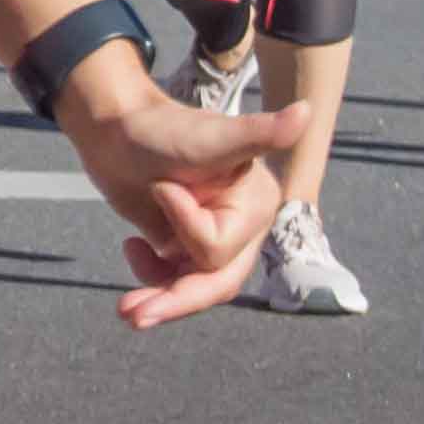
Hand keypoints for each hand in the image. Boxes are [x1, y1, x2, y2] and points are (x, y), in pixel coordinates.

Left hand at [49, 60, 300, 328]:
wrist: (116, 128)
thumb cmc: (161, 128)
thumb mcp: (210, 136)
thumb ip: (259, 133)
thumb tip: (307, 110)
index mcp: (257, 204)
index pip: (222, 247)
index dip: (185, 225)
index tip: (161, 186)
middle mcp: (242, 226)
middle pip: (216, 282)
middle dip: (175, 299)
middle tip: (130, 313)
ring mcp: (214, 238)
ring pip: (195, 289)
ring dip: (160, 300)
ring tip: (125, 311)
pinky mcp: (186, 246)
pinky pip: (175, 283)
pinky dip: (152, 277)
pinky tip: (133, 246)